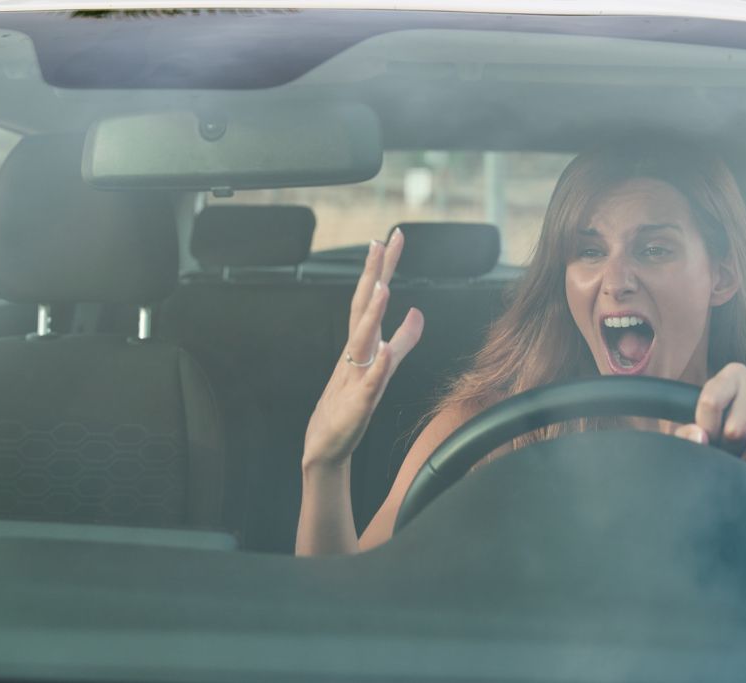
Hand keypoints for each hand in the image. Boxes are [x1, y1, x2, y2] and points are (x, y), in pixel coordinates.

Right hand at [302, 228, 423, 469]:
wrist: (326, 447)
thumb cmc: (349, 406)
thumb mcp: (383, 368)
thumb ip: (403, 341)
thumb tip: (419, 312)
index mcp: (360, 344)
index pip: (371, 297)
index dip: (382, 268)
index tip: (391, 236)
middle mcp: (354, 354)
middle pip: (363, 307)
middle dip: (372, 275)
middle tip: (380, 242)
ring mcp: (354, 378)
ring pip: (361, 341)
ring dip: (372, 315)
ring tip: (383, 288)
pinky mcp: (356, 405)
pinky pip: (368, 384)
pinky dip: (376, 368)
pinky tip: (384, 354)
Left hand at [673, 362, 745, 472]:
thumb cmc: (726, 425)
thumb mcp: (700, 425)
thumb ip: (686, 432)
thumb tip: (698, 438)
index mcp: (732, 375)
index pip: (711, 403)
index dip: (706, 433)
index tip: (707, 444)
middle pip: (735, 430)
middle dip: (729, 453)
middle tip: (728, 458)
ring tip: (745, 464)